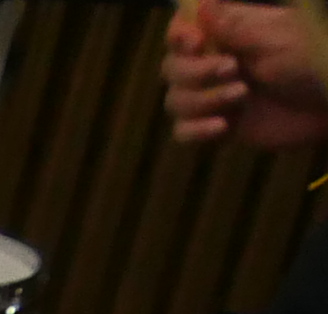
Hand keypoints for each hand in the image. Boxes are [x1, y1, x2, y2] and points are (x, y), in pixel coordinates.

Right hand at [168, 2, 327, 151]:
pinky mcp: (222, 126)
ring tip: (241, 96)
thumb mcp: (273, 36)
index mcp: (228, 35)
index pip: (182, 32)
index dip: (178, 38)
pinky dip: (195, 131)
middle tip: (232, 70)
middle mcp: (216, 64)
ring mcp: (216, 96)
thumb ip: (233, 24)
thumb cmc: (311, 60)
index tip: (195, 42)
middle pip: (171, 69)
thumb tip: (200, 4)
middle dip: (194, 72)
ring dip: (202, 100)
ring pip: (175, 101)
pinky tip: (222, 127)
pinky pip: (184, 132)